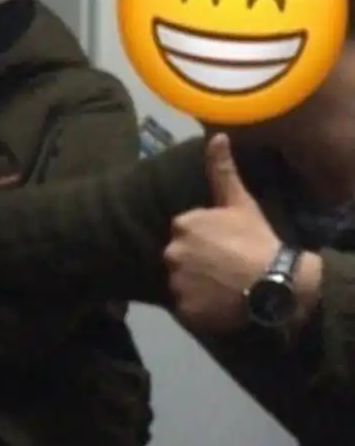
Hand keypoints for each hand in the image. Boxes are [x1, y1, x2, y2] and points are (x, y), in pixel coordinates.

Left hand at [164, 134, 281, 331]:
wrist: (273, 282)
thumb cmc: (256, 240)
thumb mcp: (240, 202)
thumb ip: (222, 171)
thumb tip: (216, 136)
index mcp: (182, 224)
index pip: (185, 231)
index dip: (205, 239)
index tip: (225, 245)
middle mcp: (171, 252)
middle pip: (179, 256)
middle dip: (196, 260)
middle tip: (224, 267)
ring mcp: (176, 282)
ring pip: (181, 282)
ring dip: (195, 284)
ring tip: (222, 287)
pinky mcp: (183, 309)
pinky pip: (186, 307)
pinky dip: (198, 307)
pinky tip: (217, 303)